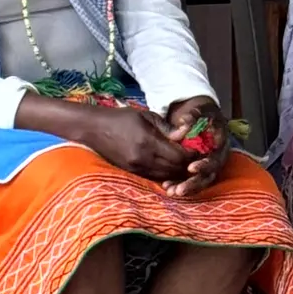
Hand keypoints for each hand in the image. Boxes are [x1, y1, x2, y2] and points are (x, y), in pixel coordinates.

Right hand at [72, 103, 192, 183]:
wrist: (94, 129)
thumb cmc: (121, 118)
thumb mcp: (146, 115)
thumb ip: (166, 127)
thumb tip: (185, 135)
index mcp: (148, 141)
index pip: (179, 156)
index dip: (192, 155)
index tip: (198, 150)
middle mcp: (144, 158)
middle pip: (174, 169)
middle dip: (187, 165)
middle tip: (195, 159)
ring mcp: (137, 168)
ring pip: (166, 176)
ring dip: (177, 172)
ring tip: (185, 164)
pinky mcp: (132, 173)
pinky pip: (154, 178)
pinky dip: (165, 175)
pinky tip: (170, 168)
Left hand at [162, 96, 230, 198]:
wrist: (203, 118)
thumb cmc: (203, 115)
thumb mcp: (201, 111)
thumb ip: (195, 115)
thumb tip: (185, 120)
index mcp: (221, 144)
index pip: (215, 158)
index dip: (204, 165)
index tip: (190, 168)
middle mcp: (218, 158)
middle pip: (209, 175)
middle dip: (194, 183)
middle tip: (179, 189)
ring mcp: (210, 166)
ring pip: (201, 181)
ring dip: (187, 189)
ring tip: (172, 192)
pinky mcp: (200, 171)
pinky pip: (193, 182)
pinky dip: (181, 185)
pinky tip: (168, 189)